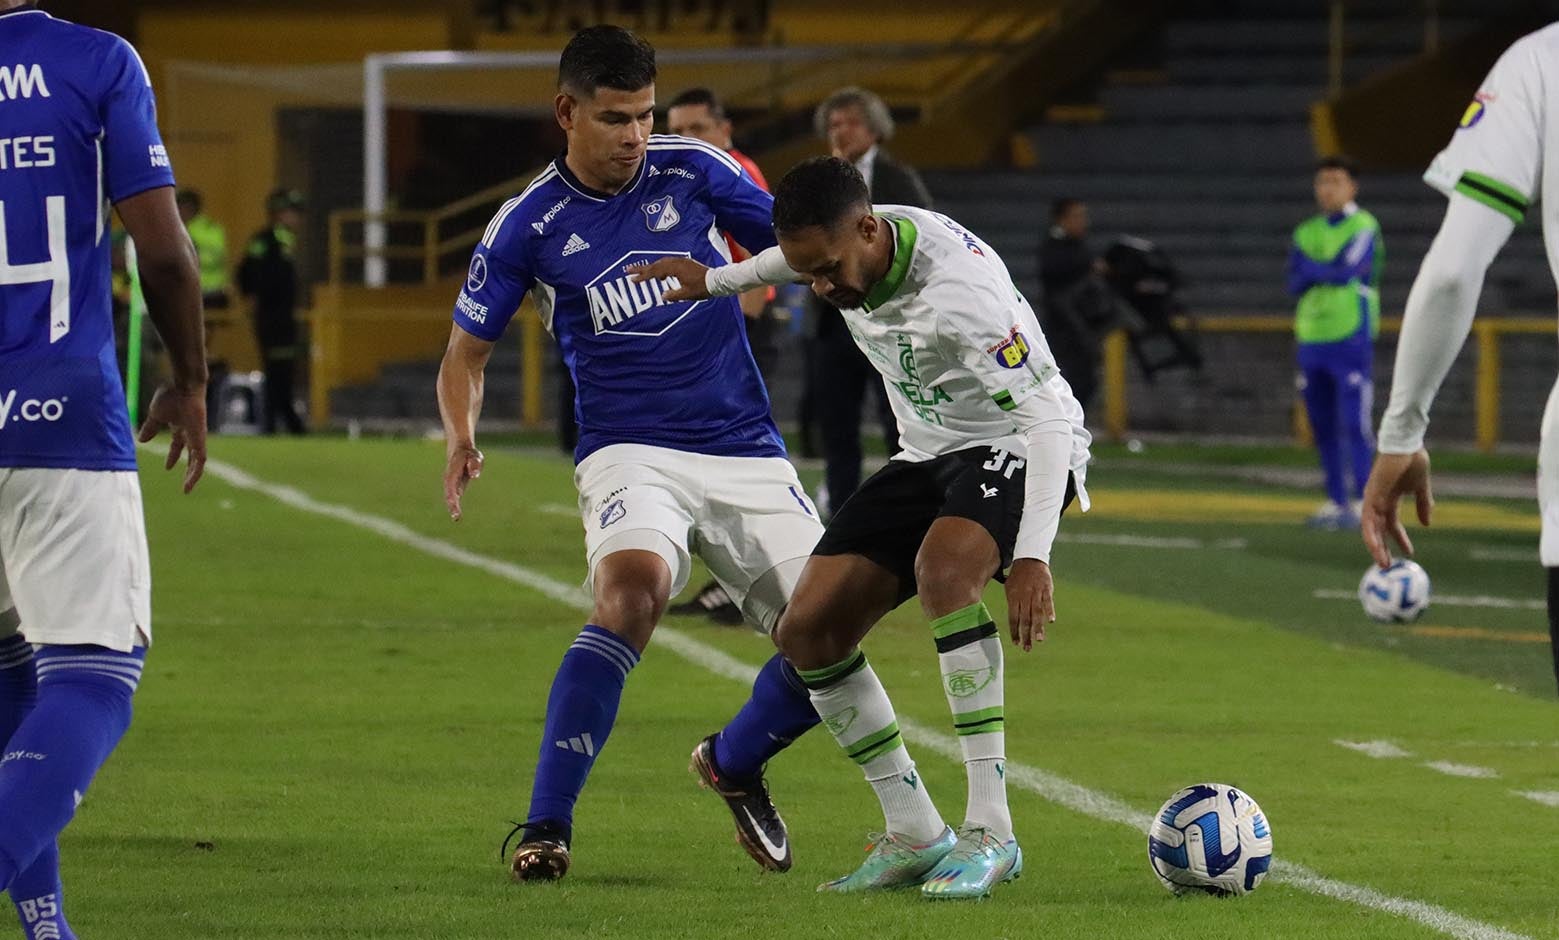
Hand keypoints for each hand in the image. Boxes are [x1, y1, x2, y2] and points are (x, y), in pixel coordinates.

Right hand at [136, 384, 206, 492]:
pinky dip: (196, 471)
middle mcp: (190, 433)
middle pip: (191, 455)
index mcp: (180, 426)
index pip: (178, 444)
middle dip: (188, 468)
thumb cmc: (171, 396)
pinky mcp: (200, 440)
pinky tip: (191, 481)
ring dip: (192, 475)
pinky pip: (201, 460)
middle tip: (185, 483)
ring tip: (187, 488)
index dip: (173, 456)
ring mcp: (197, 437)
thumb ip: (150, 428)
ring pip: (198, 461)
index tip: (168, 468)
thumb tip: (142, 441)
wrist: (183, 388)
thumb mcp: (156, 415)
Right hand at [444, 444, 483, 520]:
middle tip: (456, 517)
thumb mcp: (475, 456)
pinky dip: (454, 506)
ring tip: (456, 518)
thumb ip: (475, 464)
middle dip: (452, 505)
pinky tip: (457, 515)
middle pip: (449, 494)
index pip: (451, 486)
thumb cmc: (468, 454)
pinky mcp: (454, 486)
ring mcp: (450, 483)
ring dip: (452, 507)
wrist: (459, 450)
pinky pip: (453, 497)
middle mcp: (449, 479)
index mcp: (452, 472)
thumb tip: (475, 475)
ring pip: (449, 497)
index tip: (455, 504)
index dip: (453, 495)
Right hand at [629, 257, 711, 302]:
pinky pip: (669, 263)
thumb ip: (673, 295)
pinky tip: (662, 275)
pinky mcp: (686, 263)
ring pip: (662, 262)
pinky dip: (662, 268)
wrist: (717, 280)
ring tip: (643, 274)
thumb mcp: (687, 294)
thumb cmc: (702, 288)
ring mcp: (681, 261)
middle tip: (628, 271)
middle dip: (642, 268)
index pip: (655, 272)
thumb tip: (662, 296)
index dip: (642, 276)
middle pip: (656, 264)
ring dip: (652, 268)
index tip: (632, 279)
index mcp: (675, 269)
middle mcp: (677, 262)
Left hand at [1004, 558, 1053, 651]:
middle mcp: (1024, 597)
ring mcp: (1035, 593)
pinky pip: (1048, 602)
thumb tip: (1011, 619)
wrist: (1029, 558)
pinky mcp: (1046, 589)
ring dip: (1038, 627)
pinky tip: (1051, 621)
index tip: (1016, 643)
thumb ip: (1011, 603)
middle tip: (1027, 648)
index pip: (1013, 618)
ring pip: (1036, 613)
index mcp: (1013, 598)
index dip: (1014, 631)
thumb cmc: (1018, 575)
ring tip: (1039, 640)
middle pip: (1025, 619)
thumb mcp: (1008, 587)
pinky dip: (1049, 611)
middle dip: (1026, 635)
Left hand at [1360, 449, 1433, 567]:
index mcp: (1389, 499)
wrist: (1408, 444)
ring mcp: (1373, 498)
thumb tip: (1427, 524)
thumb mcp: (1420, 487)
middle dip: (1382, 548)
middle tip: (1388, 566)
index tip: (1409, 553)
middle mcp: (1378, 501)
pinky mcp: (1371, 495)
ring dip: (1375, 547)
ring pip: (1370, 529)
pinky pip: (1368, 519)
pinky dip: (1371, 534)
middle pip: (1377, 530)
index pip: (1392, 524)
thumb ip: (1423, 504)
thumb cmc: (1413, 460)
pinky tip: (1376, 547)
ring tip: (1383, 563)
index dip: (1400, 539)